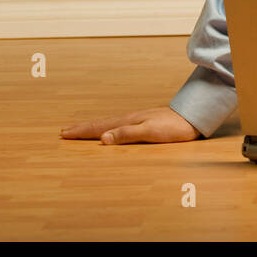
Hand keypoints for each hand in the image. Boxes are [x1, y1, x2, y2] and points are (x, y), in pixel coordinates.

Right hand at [60, 107, 200, 144]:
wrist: (193, 118)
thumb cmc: (174, 128)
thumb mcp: (150, 133)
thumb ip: (127, 135)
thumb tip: (102, 139)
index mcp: (128, 122)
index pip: (99, 127)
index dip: (81, 131)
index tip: (64, 133)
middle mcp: (129, 119)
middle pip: (100, 123)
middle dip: (82, 127)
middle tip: (64, 131)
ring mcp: (136, 119)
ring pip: (108, 123)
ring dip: (92, 127)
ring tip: (81, 128)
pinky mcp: (144, 122)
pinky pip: (118, 124)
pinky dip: (106, 127)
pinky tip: (109, 129)